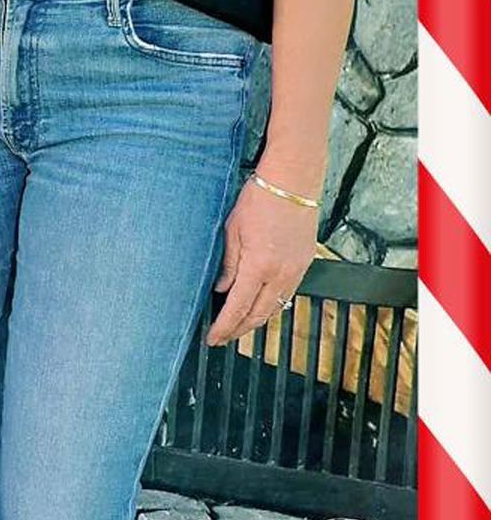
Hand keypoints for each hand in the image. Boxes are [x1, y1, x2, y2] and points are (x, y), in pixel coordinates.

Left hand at [208, 171, 319, 346]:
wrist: (292, 182)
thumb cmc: (260, 199)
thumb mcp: (232, 231)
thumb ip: (228, 265)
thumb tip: (222, 289)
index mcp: (259, 266)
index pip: (238, 307)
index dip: (224, 327)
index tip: (213, 338)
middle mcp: (281, 274)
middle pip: (258, 315)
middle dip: (239, 330)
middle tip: (223, 337)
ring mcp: (296, 270)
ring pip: (275, 307)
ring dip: (256, 320)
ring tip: (238, 327)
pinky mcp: (304, 263)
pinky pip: (287, 294)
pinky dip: (272, 305)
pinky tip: (260, 306)